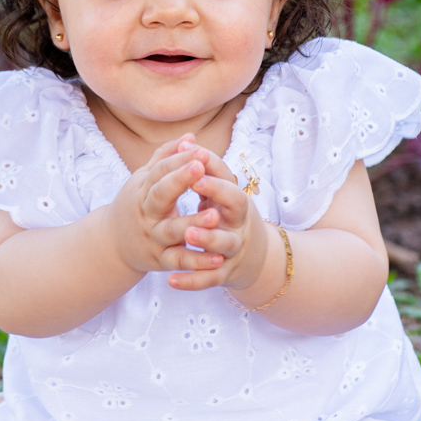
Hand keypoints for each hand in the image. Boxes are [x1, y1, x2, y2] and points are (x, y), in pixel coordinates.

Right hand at [104, 136, 228, 280]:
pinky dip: (197, 261)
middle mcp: (146, 212)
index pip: (160, 171)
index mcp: (143, 189)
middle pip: (161, 194)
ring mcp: (153, 237)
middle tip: (201, 167)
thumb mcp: (145, 181)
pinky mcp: (161, 260)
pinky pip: (180, 260)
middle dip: (179, 180)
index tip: (201, 151)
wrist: (112, 245)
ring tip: (215, 216)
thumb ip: (166, 158)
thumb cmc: (136, 205)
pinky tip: (217, 258)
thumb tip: (190, 137)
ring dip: (192, 223)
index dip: (179, 160)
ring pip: (171, 230)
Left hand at [166, 149, 275, 295]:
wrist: (250, 257)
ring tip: (186, 235)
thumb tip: (186, 140)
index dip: (215, 176)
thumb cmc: (228, 215)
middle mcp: (238, 225)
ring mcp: (232, 250)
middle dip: (216, 197)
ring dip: (206, 240)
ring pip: (223, 246)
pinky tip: (170, 280)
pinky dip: (190, 281)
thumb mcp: (221, 192)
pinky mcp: (223, 273)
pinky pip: (208, 279)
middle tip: (195, 190)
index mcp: (236, 203)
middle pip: (234, 211)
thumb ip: (205, 168)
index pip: (230, 185)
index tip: (196, 163)